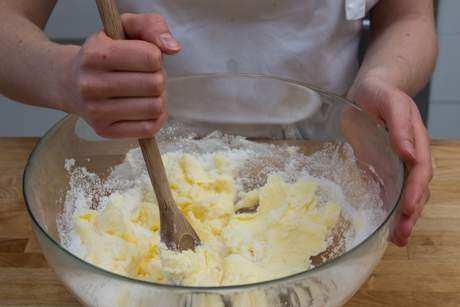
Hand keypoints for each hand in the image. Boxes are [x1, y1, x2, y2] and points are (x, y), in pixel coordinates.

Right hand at [64, 13, 179, 138]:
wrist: (69, 82)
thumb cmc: (104, 52)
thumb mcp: (122, 27)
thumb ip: (151, 25)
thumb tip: (173, 47)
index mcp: (96, 54)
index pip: (150, 57)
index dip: (156, 56)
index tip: (145, 57)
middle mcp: (91, 84)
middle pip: (154, 84)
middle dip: (158, 78)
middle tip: (146, 76)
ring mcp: (96, 110)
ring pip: (154, 108)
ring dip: (159, 98)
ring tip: (145, 92)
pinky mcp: (104, 130)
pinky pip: (148, 129)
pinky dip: (157, 118)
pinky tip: (147, 107)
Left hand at [346, 74, 432, 246]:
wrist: (368, 91)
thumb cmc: (379, 93)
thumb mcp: (389, 102)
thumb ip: (400, 125)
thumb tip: (408, 151)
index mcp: (416, 141)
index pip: (420, 171)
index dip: (415, 191)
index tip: (407, 209)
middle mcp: (409, 156)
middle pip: (415, 189)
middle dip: (411, 213)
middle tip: (401, 235)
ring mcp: (395, 164)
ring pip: (404, 194)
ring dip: (402, 217)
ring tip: (397, 239)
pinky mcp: (379, 168)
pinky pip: (386, 191)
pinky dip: (388, 210)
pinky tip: (385, 227)